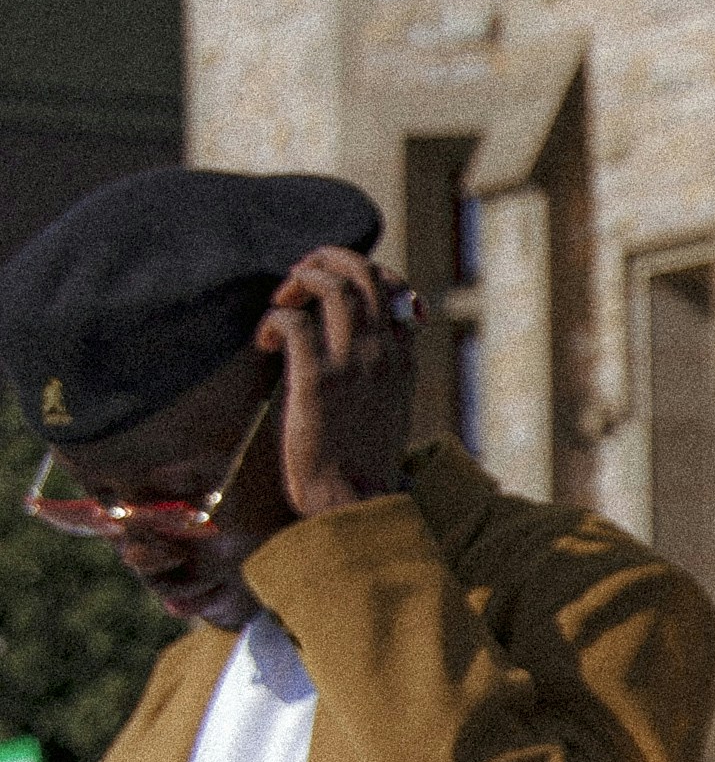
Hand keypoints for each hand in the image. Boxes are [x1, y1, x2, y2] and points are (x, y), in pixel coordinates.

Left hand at [262, 245, 419, 520]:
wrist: (354, 502)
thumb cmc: (362, 464)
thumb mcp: (387, 410)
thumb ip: (380, 374)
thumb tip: (350, 348)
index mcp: (403, 360)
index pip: (396, 290)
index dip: (363, 275)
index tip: (332, 290)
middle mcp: (383, 353)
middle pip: (364, 273)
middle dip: (328, 258)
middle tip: (299, 275)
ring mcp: (353, 364)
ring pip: (334, 286)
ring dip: (303, 279)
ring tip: (283, 298)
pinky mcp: (317, 380)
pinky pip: (294, 322)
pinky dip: (275, 318)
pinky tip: (264, 341)